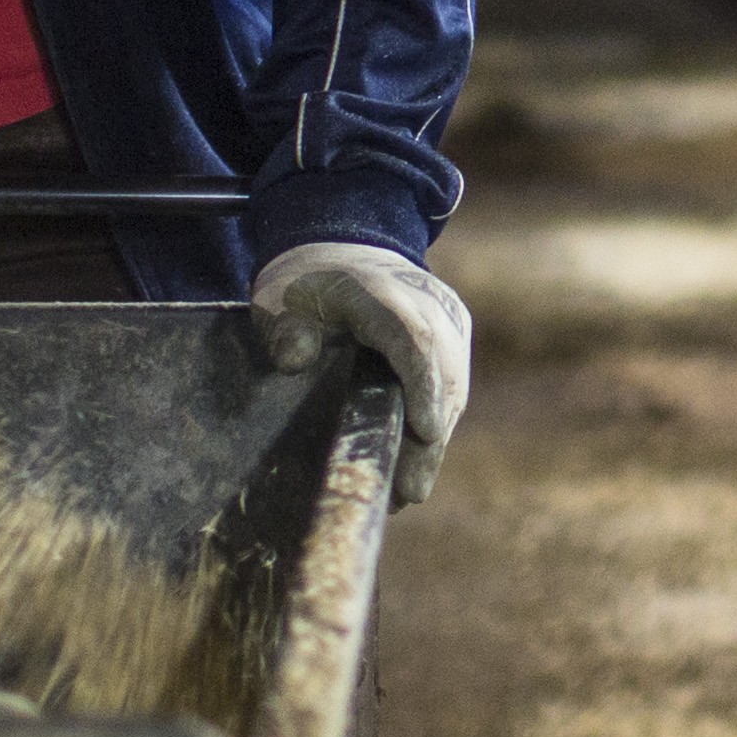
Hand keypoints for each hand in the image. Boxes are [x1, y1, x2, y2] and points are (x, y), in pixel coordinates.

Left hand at [250, 238, 470, 497]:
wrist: (345, 246)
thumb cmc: (308, 283)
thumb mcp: (281, 300)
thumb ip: (284, 328)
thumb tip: (294, 360)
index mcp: (385, 294)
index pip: (417, 340)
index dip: (425, 386)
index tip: (426, 433)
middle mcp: (429, 304)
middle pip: (444, 373)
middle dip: (431, 436)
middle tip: (410, 491)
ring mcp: (449, 319)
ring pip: (454, 384)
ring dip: (436, 437)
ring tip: (409, 490)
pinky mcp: (455, 335)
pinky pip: (453, 383)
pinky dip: (438, 422)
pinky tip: (417, 462)